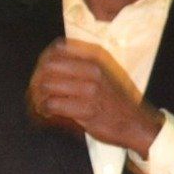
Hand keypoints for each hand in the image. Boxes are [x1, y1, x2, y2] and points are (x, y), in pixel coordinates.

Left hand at [27, 38, 162, 155]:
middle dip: (37, 79)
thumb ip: (79, 65)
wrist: (137, 124)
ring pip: (46, 85)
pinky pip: (52, 104)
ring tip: (41, 104)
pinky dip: (44, 109)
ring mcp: (90, 90)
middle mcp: (92, 71)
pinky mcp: (86, 110)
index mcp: (95, 60)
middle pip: (47, 66)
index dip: (43, 60)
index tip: (40, 73)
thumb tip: (46, 62)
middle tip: (36, 91)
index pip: (57, 49)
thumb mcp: (102, 73)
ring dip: (38, 96)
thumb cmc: (115, 101)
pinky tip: (47, 112)